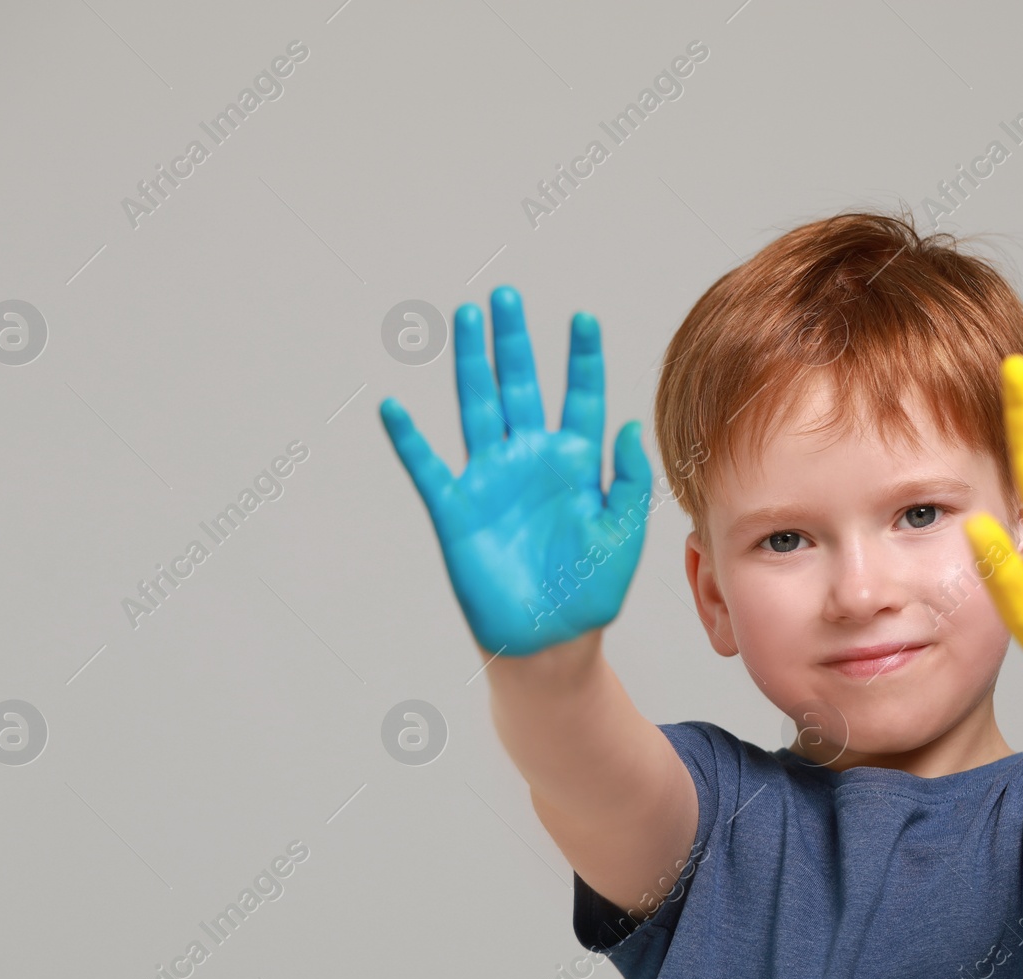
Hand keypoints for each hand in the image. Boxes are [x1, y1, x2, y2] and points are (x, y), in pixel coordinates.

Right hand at [379, 285, 652, 657]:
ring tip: (466, 318)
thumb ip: (627, 480)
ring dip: (471, 365)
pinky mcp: (456, 510)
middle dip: (514, 342)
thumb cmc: (592, 589)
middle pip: (520, 386)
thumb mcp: (622, 534)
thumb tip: (628, 425)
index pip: (579, 397)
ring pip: (477, 408)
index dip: (582, 358)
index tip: (583, 319)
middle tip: (506, 295)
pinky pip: (428, 468)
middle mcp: (530, 459)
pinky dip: (409, 440)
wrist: (550, 639)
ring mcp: (490, 479)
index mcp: (575, 462)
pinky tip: (394, 407)